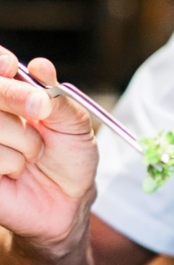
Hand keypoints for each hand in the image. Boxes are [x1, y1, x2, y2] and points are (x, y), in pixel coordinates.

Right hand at [0, 48, 97, 264]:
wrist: (67, 202)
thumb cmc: (70, 157)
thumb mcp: (75, 123)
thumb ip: (57, 96)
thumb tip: (40, 67)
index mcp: (12, 94)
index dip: (0, 62)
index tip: (12, 67)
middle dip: (17, 98)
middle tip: (41, 112)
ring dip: (24, 142)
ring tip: (34, 155)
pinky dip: (12, 163)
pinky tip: (16, 172)